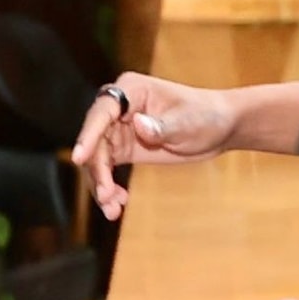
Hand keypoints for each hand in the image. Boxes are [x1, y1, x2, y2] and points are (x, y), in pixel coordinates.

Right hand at [70, 72, 234, 221]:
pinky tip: (117, 204)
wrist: (220, 128)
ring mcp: (119, 128)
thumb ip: (162, 126)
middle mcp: (119, 107)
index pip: (102, 112)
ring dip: (101, 184)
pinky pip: (107, 169)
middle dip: (97, 171)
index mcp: (131, 89)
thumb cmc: (206, 116)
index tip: (79, 158)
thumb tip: (138, 124)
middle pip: (95, 140)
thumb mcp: (188, 122)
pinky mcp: (124, 148)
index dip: (88, 135)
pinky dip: (109, 187)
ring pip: (98, 159)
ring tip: (112, 210)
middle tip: (107, 197)